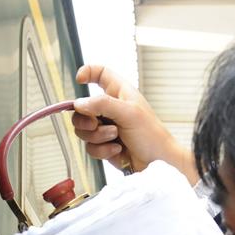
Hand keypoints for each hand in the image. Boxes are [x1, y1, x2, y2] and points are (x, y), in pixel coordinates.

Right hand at [72, 65, 198, 184]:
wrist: (155, 162)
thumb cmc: (151, 134)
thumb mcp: (128, 113)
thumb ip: (102, 104)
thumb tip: (79, 103)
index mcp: (118, 93)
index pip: (100, 73)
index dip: (88, 72)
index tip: (79, 80)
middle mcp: (109, 109)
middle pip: (81, 108)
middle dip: (86, 119)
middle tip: (97, 123)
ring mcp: (105, 127)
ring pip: (83, 130)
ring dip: (98, 137)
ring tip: (115, 137)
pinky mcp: (103, 145)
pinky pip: (89, 147)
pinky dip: (102, 150)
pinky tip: (117, 149)